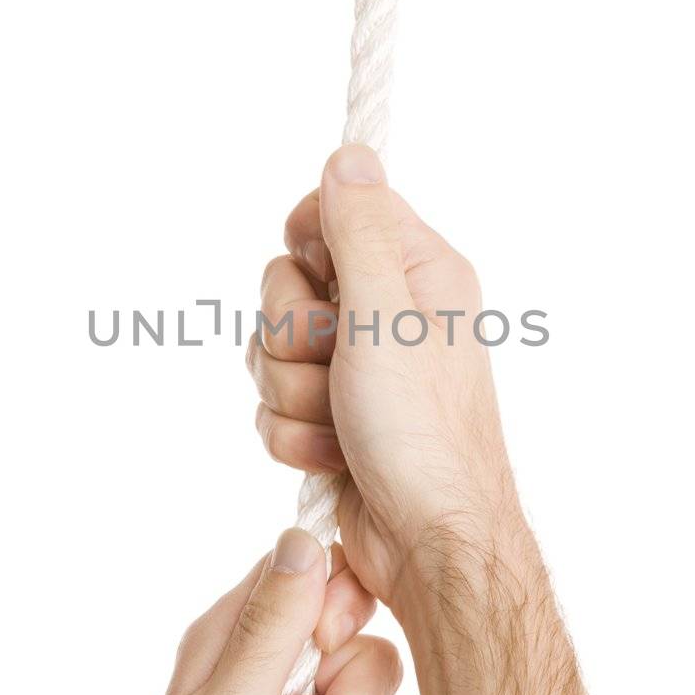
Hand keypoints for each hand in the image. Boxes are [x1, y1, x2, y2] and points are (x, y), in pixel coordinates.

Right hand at [248, 144, 521, 622]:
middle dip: (295, 341)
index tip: (327, 290)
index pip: (328, 213)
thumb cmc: (424, 434)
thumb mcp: (390, 315)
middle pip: (284, 286)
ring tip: (340, 426)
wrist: (426, 544)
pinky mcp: (331, 417)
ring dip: (292, 396)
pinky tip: (333, 457)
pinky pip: (271, 403)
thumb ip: (362, 230)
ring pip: (267, 351)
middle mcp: (386, 314)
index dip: (308, 252)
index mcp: (416, 272)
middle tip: (339, 371)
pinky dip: (292, 436)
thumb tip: (350, 151)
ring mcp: (355, 369)